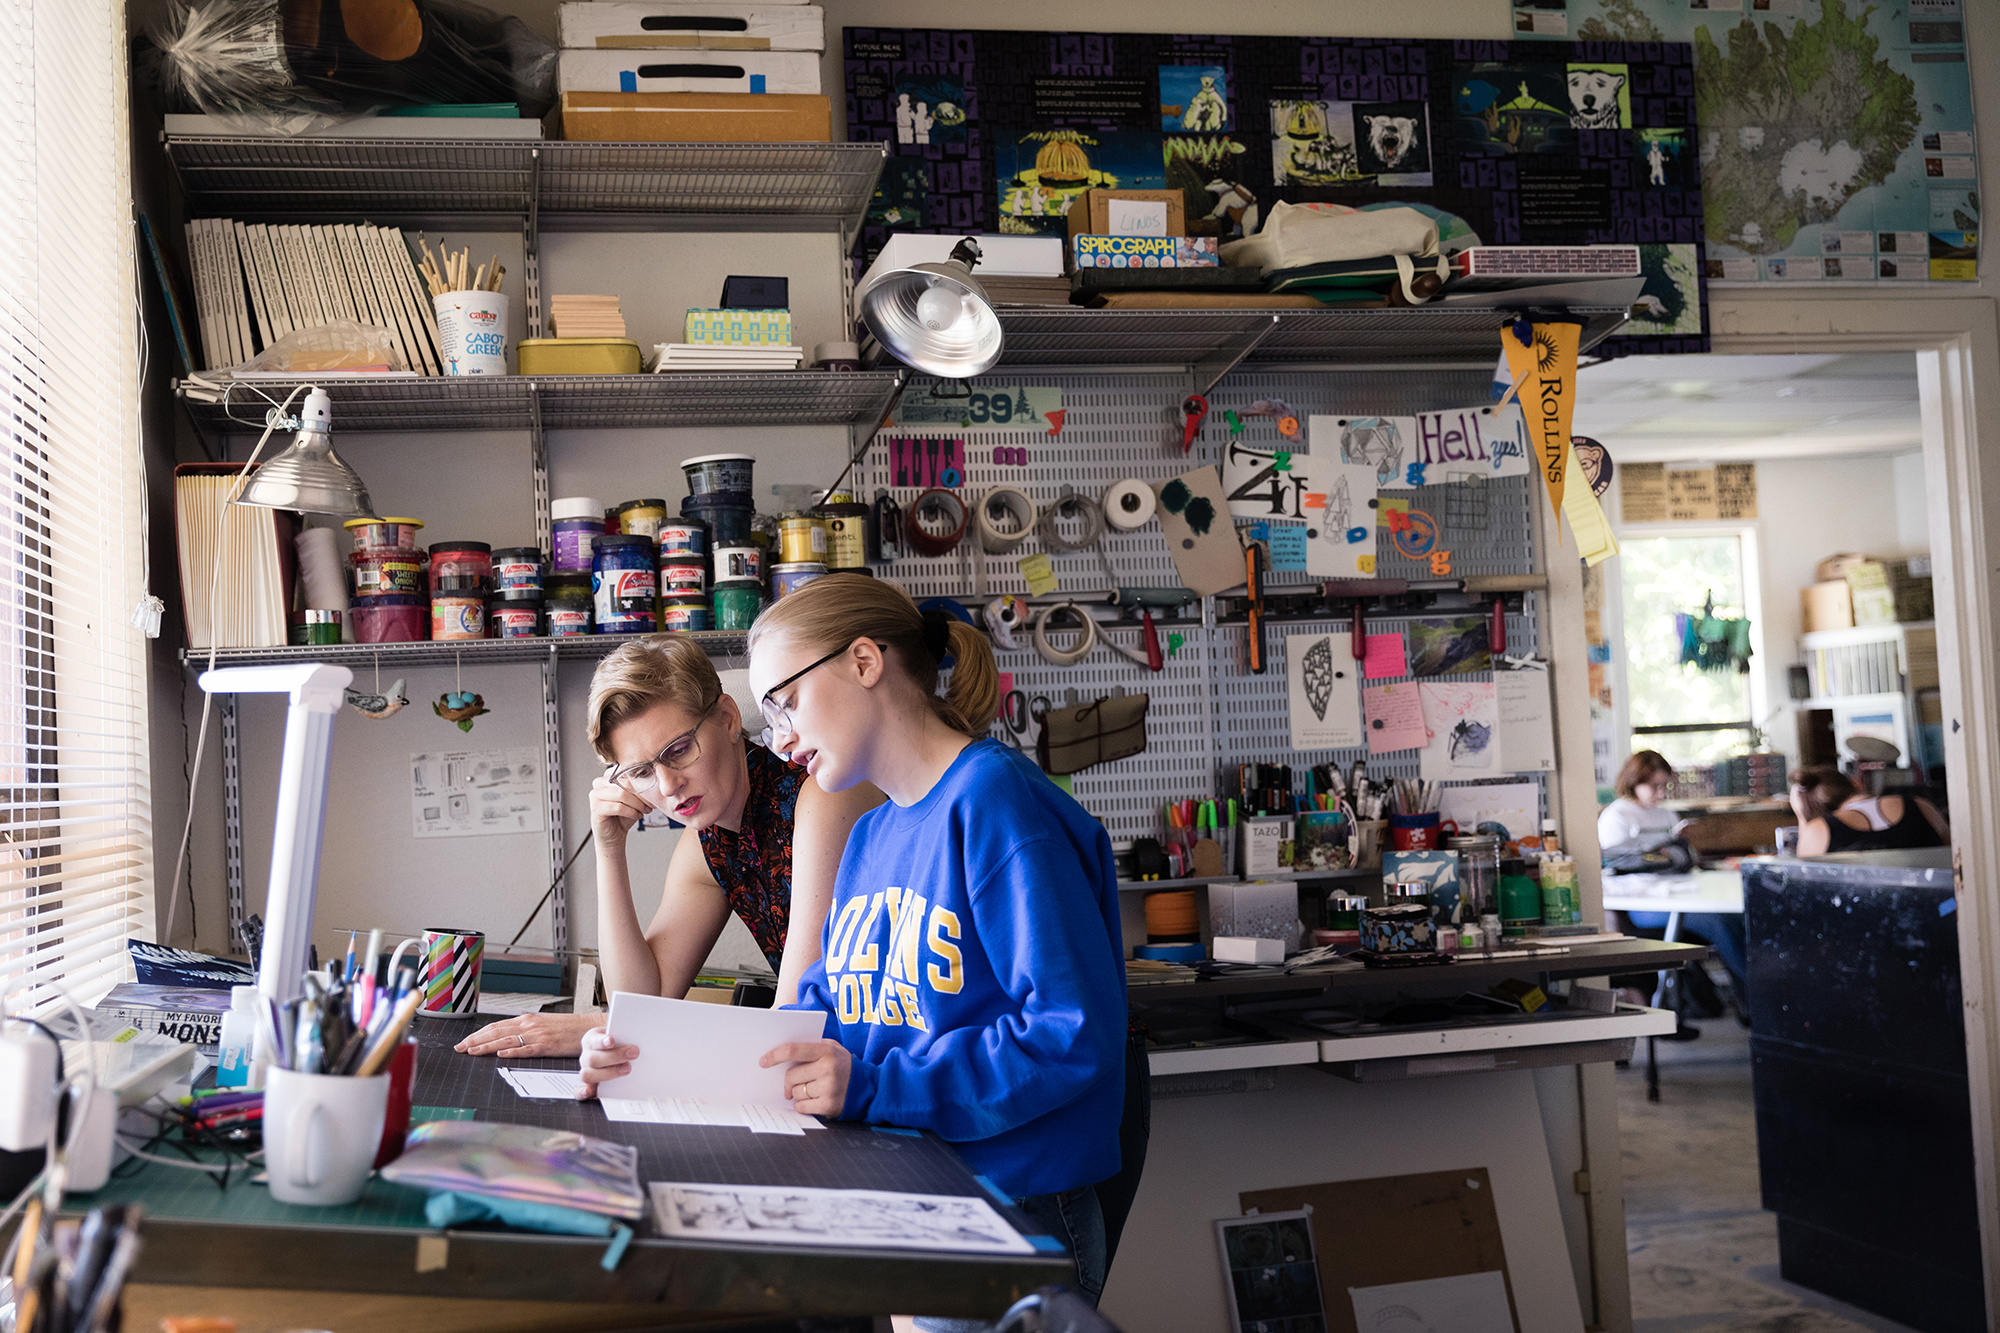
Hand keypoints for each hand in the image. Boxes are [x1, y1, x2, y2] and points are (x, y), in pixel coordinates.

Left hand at [455, 1011, 602, 1058]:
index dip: (478, 1034)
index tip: (464, 1041)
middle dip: (475, 1040)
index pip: (496, 1026)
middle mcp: (530, 1025)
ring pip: (506, 1040)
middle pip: (497, 1032)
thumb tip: (508, 1039)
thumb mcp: (545, 1026)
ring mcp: (538, 1035)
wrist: (591, 1029)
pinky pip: (527, 1049)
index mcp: (528, 1019)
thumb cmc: (569, 1029)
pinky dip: (512, 1052)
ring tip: (471, 1052)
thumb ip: (527, 1030)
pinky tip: (500, 1055)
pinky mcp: (548, 1046)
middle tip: (459, 1048)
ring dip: (486, 1046)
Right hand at [576, 1024, 639, 1099]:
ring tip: (627, 1069)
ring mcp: (587, 1071)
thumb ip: (625, 1035)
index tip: (612, 1040)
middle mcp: (586, 1056)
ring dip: (609, 1073)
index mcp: (591, 1040)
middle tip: (633, 1054)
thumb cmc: (620, 1042)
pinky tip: (589, 1092)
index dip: (601, 1041)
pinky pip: (578, 1091)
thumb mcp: (621, 1034)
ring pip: (588, 1074)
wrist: (619, 1051)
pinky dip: (582, 1092)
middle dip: (614, 1057)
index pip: (592, 1040)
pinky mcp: (589, 1085)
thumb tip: (638, 1035)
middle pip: (592, 1059)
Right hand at [591, 772, 651, 846]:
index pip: (627, 771)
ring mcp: (595, 795)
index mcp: (608, 776)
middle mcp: (599, 782)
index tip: (654, 790)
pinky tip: (637, 816)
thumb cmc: (624, 815)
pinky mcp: (596, 808)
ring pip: (622, 794)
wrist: (614, 835)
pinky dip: (631, 812)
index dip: (643, 781)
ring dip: (638, 804)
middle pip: (625, 782)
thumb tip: (657, 778)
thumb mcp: (635, 798)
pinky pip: (618, 807)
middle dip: (642, 794)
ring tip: (645, 810)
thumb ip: (640, 787)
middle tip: (651, 804)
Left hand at [762, 1040, 850, 1117]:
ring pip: (796, 1092)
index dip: (775, 1055)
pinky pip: (802, 1107)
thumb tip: (782, 1053)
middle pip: (791, 1076)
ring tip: (811, 1089)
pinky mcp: (828, 1105)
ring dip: (797, 1093)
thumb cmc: (843, 1065)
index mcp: (826, 1051)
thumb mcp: (832, 1048)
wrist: (868, 1086)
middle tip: (792, 1082)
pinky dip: (802, 1105)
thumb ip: (811, 1046)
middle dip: (788, 1081)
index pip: (793, 1050)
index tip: (763, 1061)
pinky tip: (812, 1100)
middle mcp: (827, 1068)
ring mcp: (828, 1088)